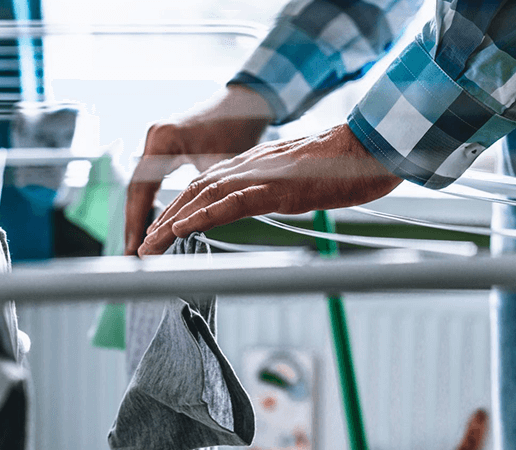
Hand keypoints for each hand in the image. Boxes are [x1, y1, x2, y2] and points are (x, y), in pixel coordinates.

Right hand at [124, 86, 272, 254]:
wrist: (245, 102)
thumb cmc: (238, 126)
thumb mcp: (221, 164)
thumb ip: (205, 192)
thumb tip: (193, 225)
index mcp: (163, 140)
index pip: (142, 189)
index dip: (138, 221)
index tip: (138, 247)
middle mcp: (154, 139)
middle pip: (136, 189)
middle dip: (136, 224)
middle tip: (134, 254)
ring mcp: (156, 142)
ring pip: (142, 186)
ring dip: (141, 216)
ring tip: (140, 246)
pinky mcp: (164, 146)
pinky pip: (151, 180)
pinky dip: (151, 203)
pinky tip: (154, 223)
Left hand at [138, 124, 402, 255]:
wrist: (372, 144)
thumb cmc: (345, 164)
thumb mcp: (301, 179)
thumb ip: (278, 189)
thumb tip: (271, 200)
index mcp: (255, 166)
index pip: (205, 186)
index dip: (179, 209)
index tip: (160, 231)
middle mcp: (250, 167)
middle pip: (195, 192)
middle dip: (165, 219)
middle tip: (143, 246)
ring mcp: (262, 176)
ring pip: (205, 197)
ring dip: (173, 222)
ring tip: (151, 245)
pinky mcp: (278, 187)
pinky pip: (234, 202)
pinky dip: (204, 216)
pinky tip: (183, 229)